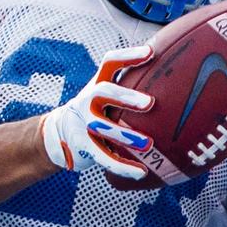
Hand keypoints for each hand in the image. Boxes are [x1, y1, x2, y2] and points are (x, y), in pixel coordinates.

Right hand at [39, 45, 154, 179]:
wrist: (57, 135)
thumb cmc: (93, 111)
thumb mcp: (104, 94)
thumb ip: (128, 85)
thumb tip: (168, 72)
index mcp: (96, 84)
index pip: (110, 62)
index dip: (128, 56)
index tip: (150, 53)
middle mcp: (88, 100)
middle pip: (103, 92)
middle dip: (125, 96)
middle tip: (149, 103)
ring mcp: (83, 124)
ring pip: (103, 128)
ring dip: (126, 136)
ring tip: (148, 144)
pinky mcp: (82, 147)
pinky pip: (104, 158)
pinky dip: (123, 167)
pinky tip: (141, 173)